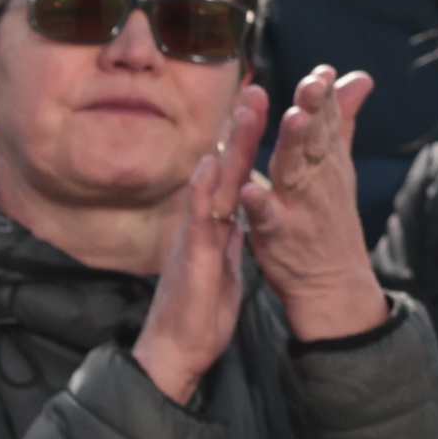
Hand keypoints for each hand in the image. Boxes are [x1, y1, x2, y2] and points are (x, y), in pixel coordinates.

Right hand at [130, 86, 259, 406]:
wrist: (177, 348)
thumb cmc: (200, 311)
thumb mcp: (223, 265)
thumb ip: (228, 236)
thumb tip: (238, 214)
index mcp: (215, 225)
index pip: (234, 176)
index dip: (248, 142)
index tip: (261, 107)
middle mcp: (202, 223)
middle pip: (224, 169)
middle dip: (240, 130)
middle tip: (254, 89)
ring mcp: (195, 237)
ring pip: (213, 184)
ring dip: (227, 147)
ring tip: (241, 112)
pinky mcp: (193, 257)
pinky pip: (198, 220)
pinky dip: (203, 191)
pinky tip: (208, 166)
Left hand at [246, 64, 386, 338]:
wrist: (334, 281)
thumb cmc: (330, 218)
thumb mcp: (339, 167)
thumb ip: (342, 121)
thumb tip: (358, 78)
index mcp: (327, 161)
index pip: (327, 122)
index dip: (325, 97)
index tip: (323, 70)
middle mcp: (316, 179)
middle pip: (315, 139)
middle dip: (315, 110)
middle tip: (314, 83)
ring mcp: (298, 207)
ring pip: (294, 170)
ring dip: (294, 145)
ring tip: (292, 117)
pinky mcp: (278, 234)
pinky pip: (267, 217)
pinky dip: (260, 204)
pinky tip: (249, 189)